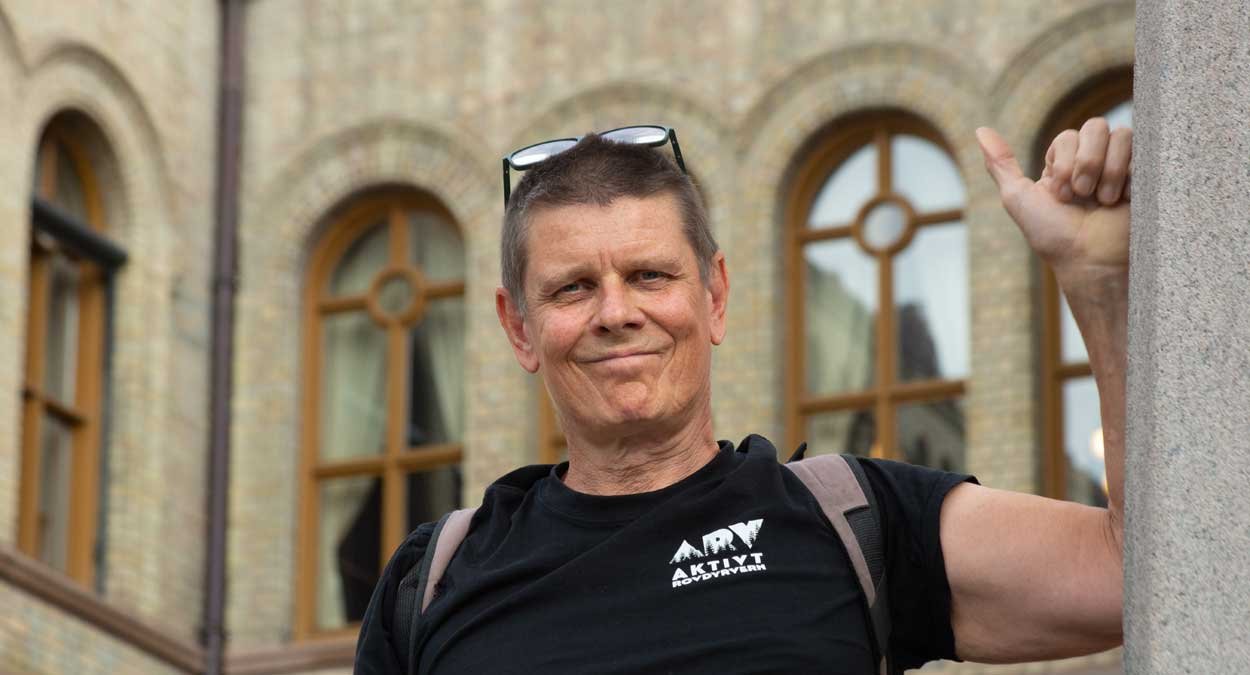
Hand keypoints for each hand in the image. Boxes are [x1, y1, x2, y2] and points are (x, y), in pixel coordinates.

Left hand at [976, 120, 1130, 291]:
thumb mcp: (1018, 198)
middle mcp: (1093, 162)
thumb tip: (980, 130)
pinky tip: (1124, 200)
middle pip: (1095, 127)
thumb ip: (1001, 164)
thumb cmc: (1054, 236)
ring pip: (1121, 135)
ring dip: (1109, 170)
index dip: (1065, 162)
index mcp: (1064, 165)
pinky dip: (1129, 176)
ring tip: (1104, 201)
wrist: (1091, 261)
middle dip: (1086, 163)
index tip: (1061, 196)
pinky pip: (1143, 150)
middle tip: (1082, 196)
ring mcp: (1121, 167)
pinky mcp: (1146, 175)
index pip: (1068, 136)